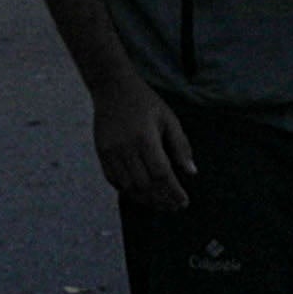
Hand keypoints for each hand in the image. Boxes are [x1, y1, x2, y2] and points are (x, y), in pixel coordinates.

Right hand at [86, 64, 198, 214]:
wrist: (112, 87)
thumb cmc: (145, 102)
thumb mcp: (168, 118)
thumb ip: (180, 145)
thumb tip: (191, 173)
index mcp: (145, 137)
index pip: (161, 174)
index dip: (173, 191)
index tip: (184, 202)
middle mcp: (126, 147)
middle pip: (145, 184)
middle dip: (162, 199)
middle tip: (174, 206)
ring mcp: (111, 151)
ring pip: (129, 186)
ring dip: (145, 199)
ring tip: (159, 203)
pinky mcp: (101, 152)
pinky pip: (113, 179)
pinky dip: (127, 190)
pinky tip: (140, 193)